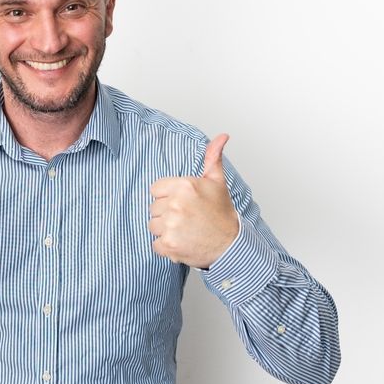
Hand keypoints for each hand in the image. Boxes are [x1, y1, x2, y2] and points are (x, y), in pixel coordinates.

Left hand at [148, 134, 239, 267]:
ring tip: (184, 230)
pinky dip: (166, 247)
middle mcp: (176, 204)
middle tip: (186, 218)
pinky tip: (182, 242)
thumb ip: (212, 158)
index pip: (155, 189)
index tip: (182, 203)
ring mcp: (171, 226)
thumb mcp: (217, 182)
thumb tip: (222, 137)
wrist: (230, 245)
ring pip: (153, 225)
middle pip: (153, 208)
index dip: (167, 197)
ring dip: (165, 230)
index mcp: (184, 186)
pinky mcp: (169, 245)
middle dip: (166, 214)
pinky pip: (155, 244)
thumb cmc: (222, 214)